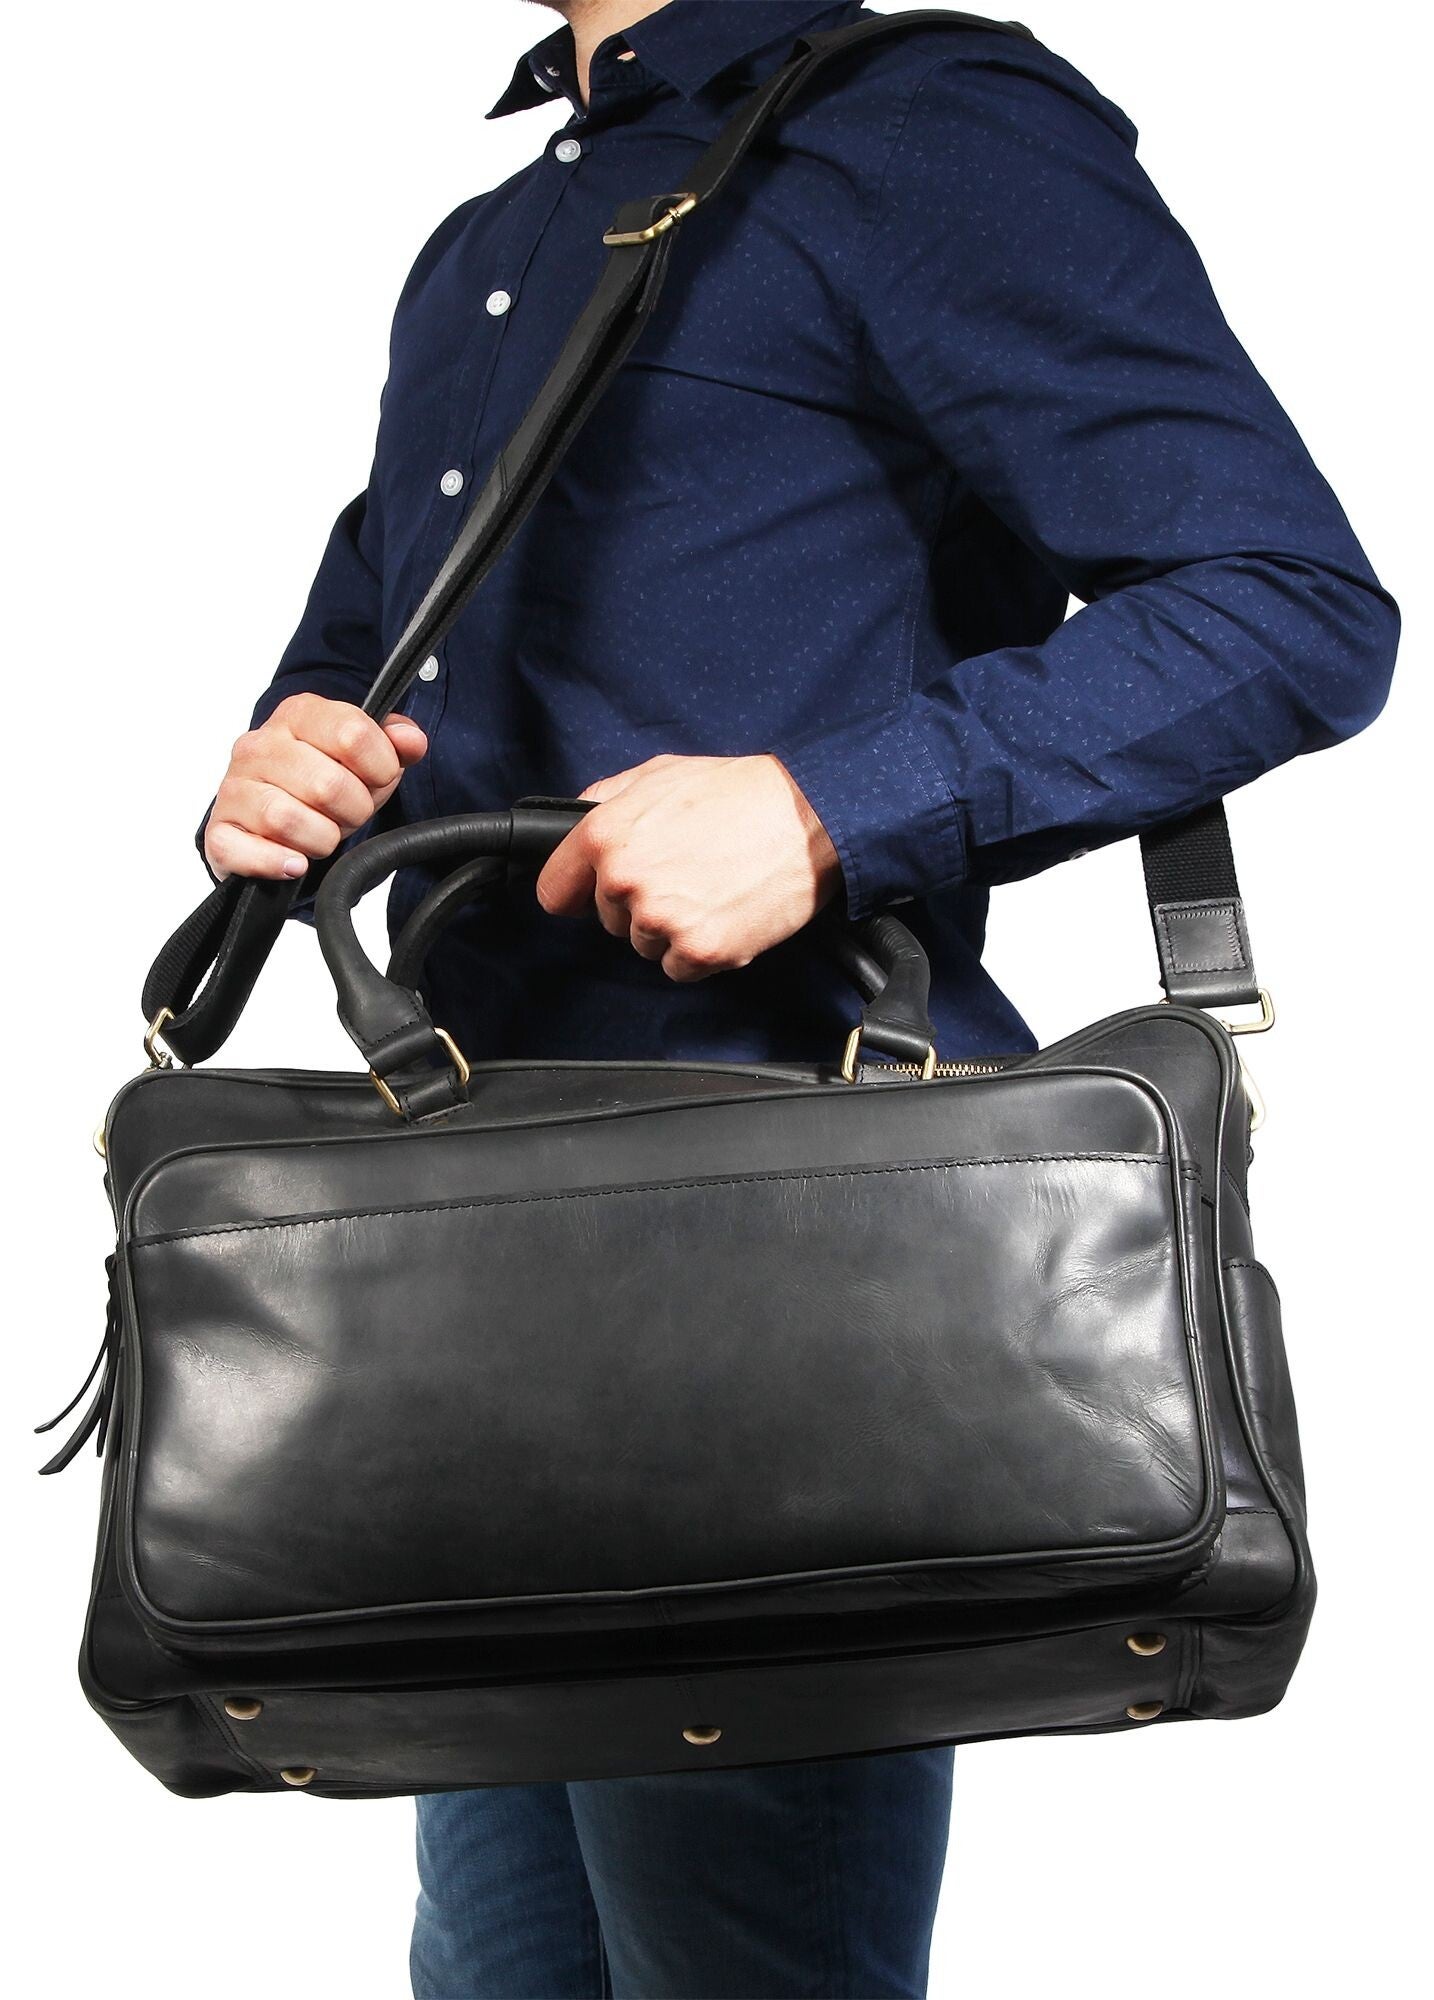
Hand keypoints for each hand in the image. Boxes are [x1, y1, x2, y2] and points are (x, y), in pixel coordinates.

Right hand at [204, 694, 427, 880]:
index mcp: (298, 715)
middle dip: (352, 811)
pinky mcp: (218, 832)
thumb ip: (394, 746)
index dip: (380, 768)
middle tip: (348, 814)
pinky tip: (294, 861)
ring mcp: (234, 788)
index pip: (353, 734)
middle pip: (327, 784)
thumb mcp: (366, 761)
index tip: (376, 780)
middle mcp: (259, 745)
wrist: (271, 818)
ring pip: (287, 819)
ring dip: (320, 839)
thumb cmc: (321, 785)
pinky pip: (244, 852)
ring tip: (321, 834)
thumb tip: (410, 740)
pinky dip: (277, 862)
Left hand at [535, 754, 841, 981]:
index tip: (592, 895)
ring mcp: (662, 920)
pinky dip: (701, 950)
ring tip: (711, 888)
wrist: (811, 817)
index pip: (555, 891)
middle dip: (639, 904)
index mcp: (606, 835)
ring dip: (672, 929)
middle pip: (607, 921)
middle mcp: (625, 881)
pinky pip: (680, 968)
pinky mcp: (700, 951)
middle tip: (685, 873)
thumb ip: (608, 799)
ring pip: (645, 946)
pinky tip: (725, 913)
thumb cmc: (742, 792)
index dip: (577, 893)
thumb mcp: (660, 773)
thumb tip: (577, 821)